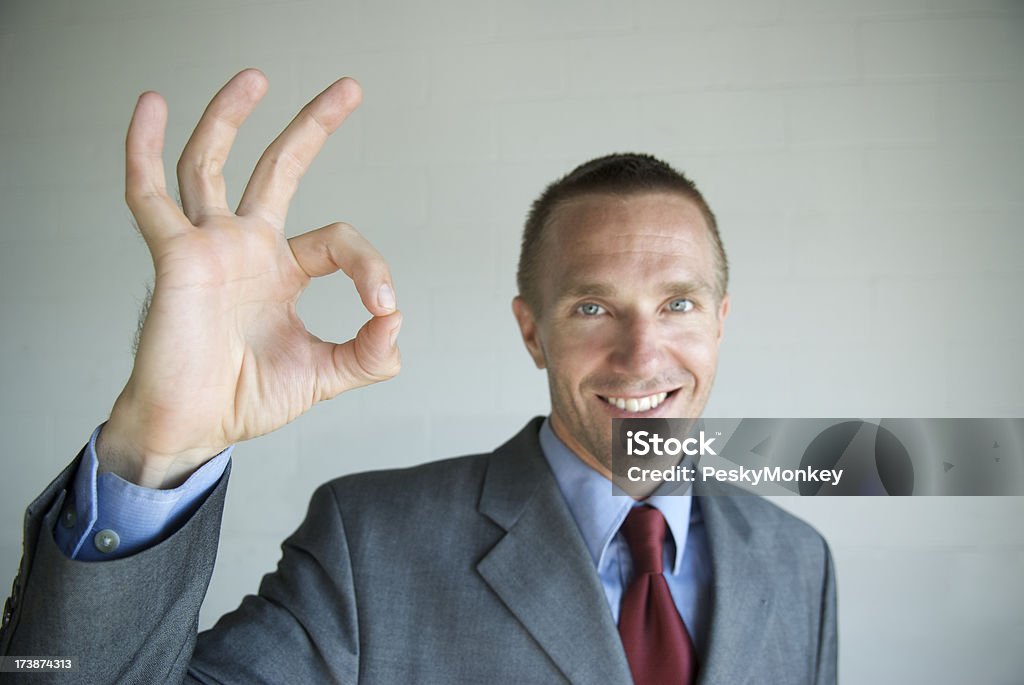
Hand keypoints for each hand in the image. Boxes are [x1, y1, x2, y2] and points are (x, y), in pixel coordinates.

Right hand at [97, 69, 401, 488]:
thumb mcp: (322, 376)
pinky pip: (149, 196)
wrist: (194, 428)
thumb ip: (366, 355)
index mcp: (283, 272)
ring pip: (212, 165)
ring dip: (229, 118)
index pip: (339, 243)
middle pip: (279, 169)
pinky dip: (144, 152)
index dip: (370, 267)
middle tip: (348, 89)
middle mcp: (247, 249)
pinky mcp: (175, 257)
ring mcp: (209, 247)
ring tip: (255, 78)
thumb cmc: (244, 397)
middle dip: (313, 127)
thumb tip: (397, 323)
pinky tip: (150, 110)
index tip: (381, 308)